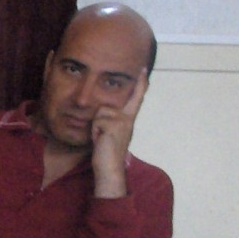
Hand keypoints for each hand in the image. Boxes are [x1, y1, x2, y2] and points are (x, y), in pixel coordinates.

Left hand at [89, 72, 147, 197]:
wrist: (109, 168)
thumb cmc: (107, 153)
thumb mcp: (111, 133)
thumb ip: (112, 121)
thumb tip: (104, 112)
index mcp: (128, 120)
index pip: (136, 98)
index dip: (140, 84)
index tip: (144, 69)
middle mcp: (128, 119)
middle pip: (106, 107)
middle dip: (99, 122)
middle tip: (103, 139)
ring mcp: (122, 121)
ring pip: (99, 113)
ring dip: (96, 127)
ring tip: (101, 139)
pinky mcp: (114, 125)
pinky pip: (97, 121)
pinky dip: (94, 132)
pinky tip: (100, 141)